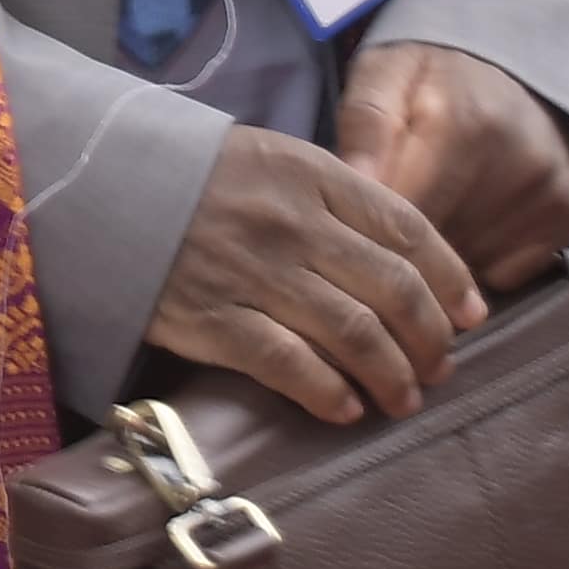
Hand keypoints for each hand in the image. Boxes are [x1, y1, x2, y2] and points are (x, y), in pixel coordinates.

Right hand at [145, 124, 479, 426]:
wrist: (96, 187)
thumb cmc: (194, 177)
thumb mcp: (270, 159)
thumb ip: (333, 197)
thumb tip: (401, 255)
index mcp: (311, 174)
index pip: (408, 228)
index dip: (451, 277)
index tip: (472, 314)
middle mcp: (292, 222)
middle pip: (393, 288)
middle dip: (430, 337)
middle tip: (440, 367)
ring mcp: (252, 272)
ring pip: (354, 333)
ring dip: (391, 374)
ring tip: (403, 398)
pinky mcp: (211, 319)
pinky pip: (289, 364)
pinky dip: (327, 391)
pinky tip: (345, 408)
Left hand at [334, 38, 568, 295]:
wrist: (519, 63)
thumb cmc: (434, 76)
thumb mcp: (385, 75)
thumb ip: (364, 124)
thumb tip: (352, 182)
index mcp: (463, 125)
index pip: (403, 219)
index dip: (366, 231)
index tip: (348, 229)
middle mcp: (518, 163)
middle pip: (438, 250)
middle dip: (401, 249)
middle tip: (383, 219)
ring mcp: (552, 193)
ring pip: (470, 271)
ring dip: (440, 259)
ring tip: (434, 209)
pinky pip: (505, 275)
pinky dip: (480, 260)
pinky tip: (471, 221)